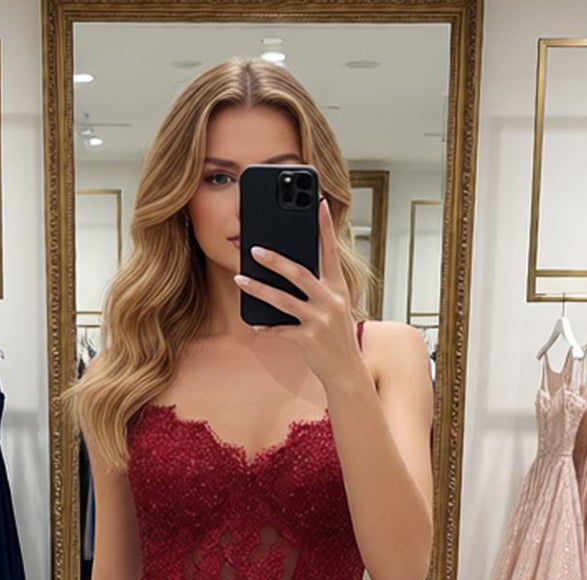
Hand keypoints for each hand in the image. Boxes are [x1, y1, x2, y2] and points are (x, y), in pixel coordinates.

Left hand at [234, 195, 361, 389]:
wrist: (346, 370)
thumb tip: (291, 265)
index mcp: (338, 287)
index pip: (330, 251)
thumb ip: (319, 285)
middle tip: (254, 248)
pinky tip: (255, 322)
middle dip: (275, 260)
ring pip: (283, 300)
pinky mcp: (308, 340)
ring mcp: (320, 321)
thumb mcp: (335, 305)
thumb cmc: (336, 334)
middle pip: (300, 273)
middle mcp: (330, 301)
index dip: (325, 227)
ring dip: (259, 289)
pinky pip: (281, 330)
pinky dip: (267, 326)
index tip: (318, 203)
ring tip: (240, 278)